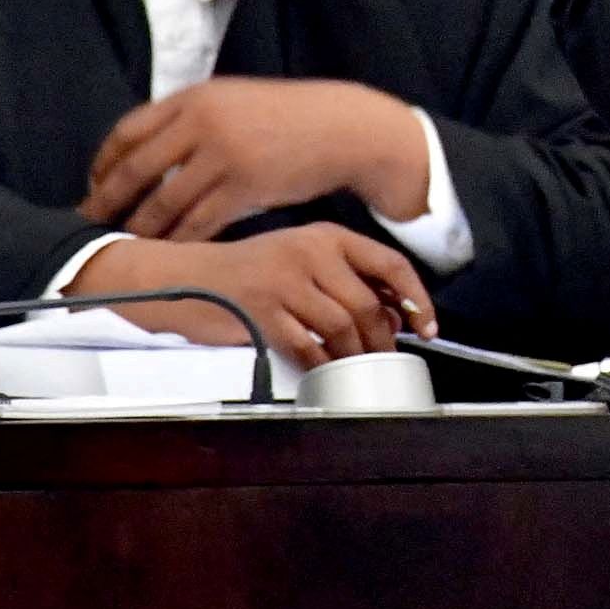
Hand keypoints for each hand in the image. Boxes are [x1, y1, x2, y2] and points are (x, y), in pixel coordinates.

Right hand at [67, 226, 434, 367]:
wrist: (182, 277)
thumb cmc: (245, 273)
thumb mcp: (299, 259)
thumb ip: (342, 277)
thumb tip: (392, 313)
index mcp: (326, 236)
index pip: (390, 264)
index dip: (416, 298)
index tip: (427, 325)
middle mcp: (310, 253)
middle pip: (368, 304)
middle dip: (383, 340)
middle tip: (383, 358)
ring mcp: (285, 281)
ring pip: (342, 328)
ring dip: (354, 356)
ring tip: (354, 368)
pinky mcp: (262, 312)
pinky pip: (307, 347)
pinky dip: (320, 365)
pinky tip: (321, 372)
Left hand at [81, 78, 426, 239]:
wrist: (343, 127)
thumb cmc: (289, 118)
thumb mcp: (235, 101)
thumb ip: (192, 118)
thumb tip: (146, 150)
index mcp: (195, 98)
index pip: (128, 132)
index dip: (103, 164)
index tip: (94, 186)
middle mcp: (203, 122)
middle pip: (135, 170)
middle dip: (106, 202)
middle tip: (91, 224)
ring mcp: (223, 156)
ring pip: (162, 204)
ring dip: (139, 228)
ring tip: (127, 244)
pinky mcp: (244, 187)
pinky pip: (197, 223)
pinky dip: (177, 241)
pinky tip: (169, 251)